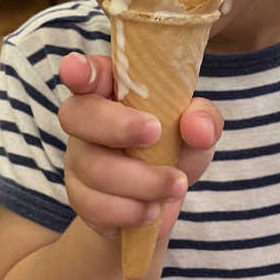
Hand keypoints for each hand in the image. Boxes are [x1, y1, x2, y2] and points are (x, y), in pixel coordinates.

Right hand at [58, 52, 222, 240]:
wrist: (162, 201)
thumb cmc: (174, 148)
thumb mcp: (197, 130)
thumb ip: (203, 119)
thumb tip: (198, 127)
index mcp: (113, 90)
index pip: (91, 73)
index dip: (80, 70)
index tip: (76, 68)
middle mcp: (87, 120)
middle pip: (77, 115)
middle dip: (117, 125)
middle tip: (155, 133)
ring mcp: (79, 159)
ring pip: (94, 167)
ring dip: (142, 180)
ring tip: (176, 185)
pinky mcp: (80, 197)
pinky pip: (95, 205)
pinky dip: (131, 210)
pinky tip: (152, 210)